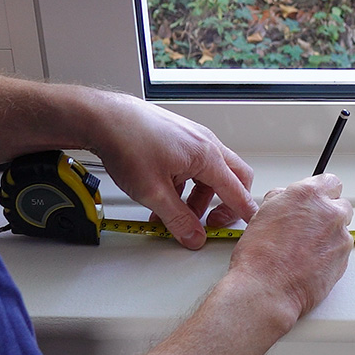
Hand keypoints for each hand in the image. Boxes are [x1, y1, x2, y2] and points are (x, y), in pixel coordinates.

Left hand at [80, 91, 258, 248]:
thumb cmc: (127, 143)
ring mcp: (193, 138)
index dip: (245, 211)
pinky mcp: (179, 137)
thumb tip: (194, 236)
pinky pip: (194, 165)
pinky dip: (187, 185)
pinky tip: (165, 196)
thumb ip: (177, 219)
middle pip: (233, 178)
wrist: (104, 118)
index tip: (250, 225)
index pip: (237, 190)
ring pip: (210, 174)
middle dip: (226, 204)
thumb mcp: (153, 192)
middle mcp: (205, 143)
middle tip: (211, 222)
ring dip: (199, 198)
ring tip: (176, 214)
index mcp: (206, 156)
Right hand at [227, 174, 353, 323]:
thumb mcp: (263, 213)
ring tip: (305, 251)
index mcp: (308, 194)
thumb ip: (284, 199)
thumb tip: (288, 200)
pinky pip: (341, 251)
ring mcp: (340, 235)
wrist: (266, 289)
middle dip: (328, 214)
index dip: (323, 193)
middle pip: (341, 205)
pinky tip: (310, 263)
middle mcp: (329, 212)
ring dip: (329, 236)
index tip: (318, 201)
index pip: (330, 182)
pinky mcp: (345, 258)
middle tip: (309, 229)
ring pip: (341, 230)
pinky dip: (330, 255)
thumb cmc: (259, 255)